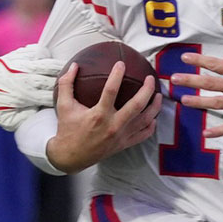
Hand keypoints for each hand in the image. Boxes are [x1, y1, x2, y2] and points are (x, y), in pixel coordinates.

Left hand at [0, 45, 63, 131]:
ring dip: (59, 67)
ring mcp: (22, 65)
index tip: (69, 98)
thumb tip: (42, 116)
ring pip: (47, 64)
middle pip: (52, 80)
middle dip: (63, 81)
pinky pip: (37, 52)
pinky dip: (46, 54)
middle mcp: (26, 80)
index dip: (61, 98)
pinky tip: (51, 57)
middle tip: (75, 81)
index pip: (50, 97)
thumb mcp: (9, 120)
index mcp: (25, 96)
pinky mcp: (18, 55)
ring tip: (69, 67)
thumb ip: (27, 119)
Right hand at [45, 62, 160, 172]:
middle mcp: (113, 126)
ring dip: (154, 106)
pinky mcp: (124, 144)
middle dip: (147, 90)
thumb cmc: (68, 130)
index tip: (121, 64)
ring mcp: (121, 136)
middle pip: (136, 105)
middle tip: (150, 78)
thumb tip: (73, 65)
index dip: (117, 75)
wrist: (71, 157)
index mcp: (98, 115)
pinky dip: (151, 125)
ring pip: (145, 120)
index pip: (111, 90)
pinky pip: (143, 134)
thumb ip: (67, 84)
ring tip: (158, 95)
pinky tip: (153, 117)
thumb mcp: (64, 106)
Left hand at [169, 26, 222, 137]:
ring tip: (183, 100)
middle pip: (211, 83)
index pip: (216, 64)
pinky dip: (219, 131)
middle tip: (174, 79)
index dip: (199, 60)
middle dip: (191, 80)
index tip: (185, 58)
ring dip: (199, 102)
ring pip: (216, 103)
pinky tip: (205, 133)